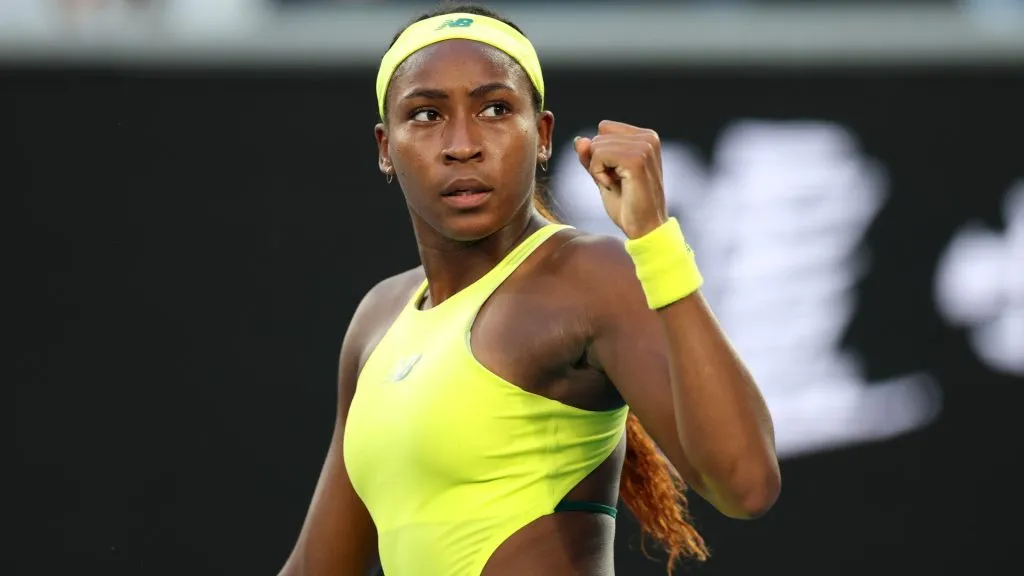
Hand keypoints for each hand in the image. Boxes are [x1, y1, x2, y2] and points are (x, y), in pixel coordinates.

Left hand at [574, 120, 668, 238]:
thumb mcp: (604, 175)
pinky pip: (598, 155)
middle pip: (598, 136)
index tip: (616, 174)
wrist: (644, 229)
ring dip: (598, 170)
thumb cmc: (627, 205)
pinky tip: (613, 186)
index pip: (604, 128)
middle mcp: (648, 137)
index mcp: (646, 137)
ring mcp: (644, 147)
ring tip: (616, 185)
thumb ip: (591, 157)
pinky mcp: (636, 159)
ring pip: (596, 145)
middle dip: (598, 162)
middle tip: (617, 183)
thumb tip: (579, 140)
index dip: (600, 153)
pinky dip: (598, 174)